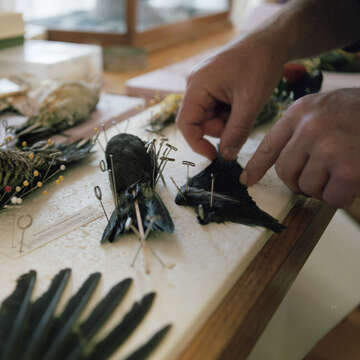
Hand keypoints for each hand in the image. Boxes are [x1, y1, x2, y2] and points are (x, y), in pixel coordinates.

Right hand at [176, 32, 285, 159]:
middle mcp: (195, 85)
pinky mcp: (212, 86)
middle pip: (199, 122)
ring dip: (227, 121)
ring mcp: (203, 85)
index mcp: (197, 86)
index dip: (197, 144)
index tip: (215, 156)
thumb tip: (226, 156)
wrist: (271, 41)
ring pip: (209, 118)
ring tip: (245, 106)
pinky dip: (229, 113)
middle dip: (220, 129)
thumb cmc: (260, 64)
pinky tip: (242, 101)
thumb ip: (236, 132)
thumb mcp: (250, 103)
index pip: (185, 124)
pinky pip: (216, 109)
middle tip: (242, 122)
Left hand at [241, 88, 359, 207]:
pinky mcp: (348, 168)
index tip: (246, 180)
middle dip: (300, 182)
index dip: (256, 166)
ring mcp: (328, 146)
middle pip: (286, 172)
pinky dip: (341, 196)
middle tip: (319, 178)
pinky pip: (330, 197)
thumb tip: (281, 164)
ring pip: (307, 187)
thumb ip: (301, 131)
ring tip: (341, 172)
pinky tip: (353, 181)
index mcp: (300, 112)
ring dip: (323, 188)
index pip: (269, 145)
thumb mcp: (324, 111)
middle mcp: (310, 127)